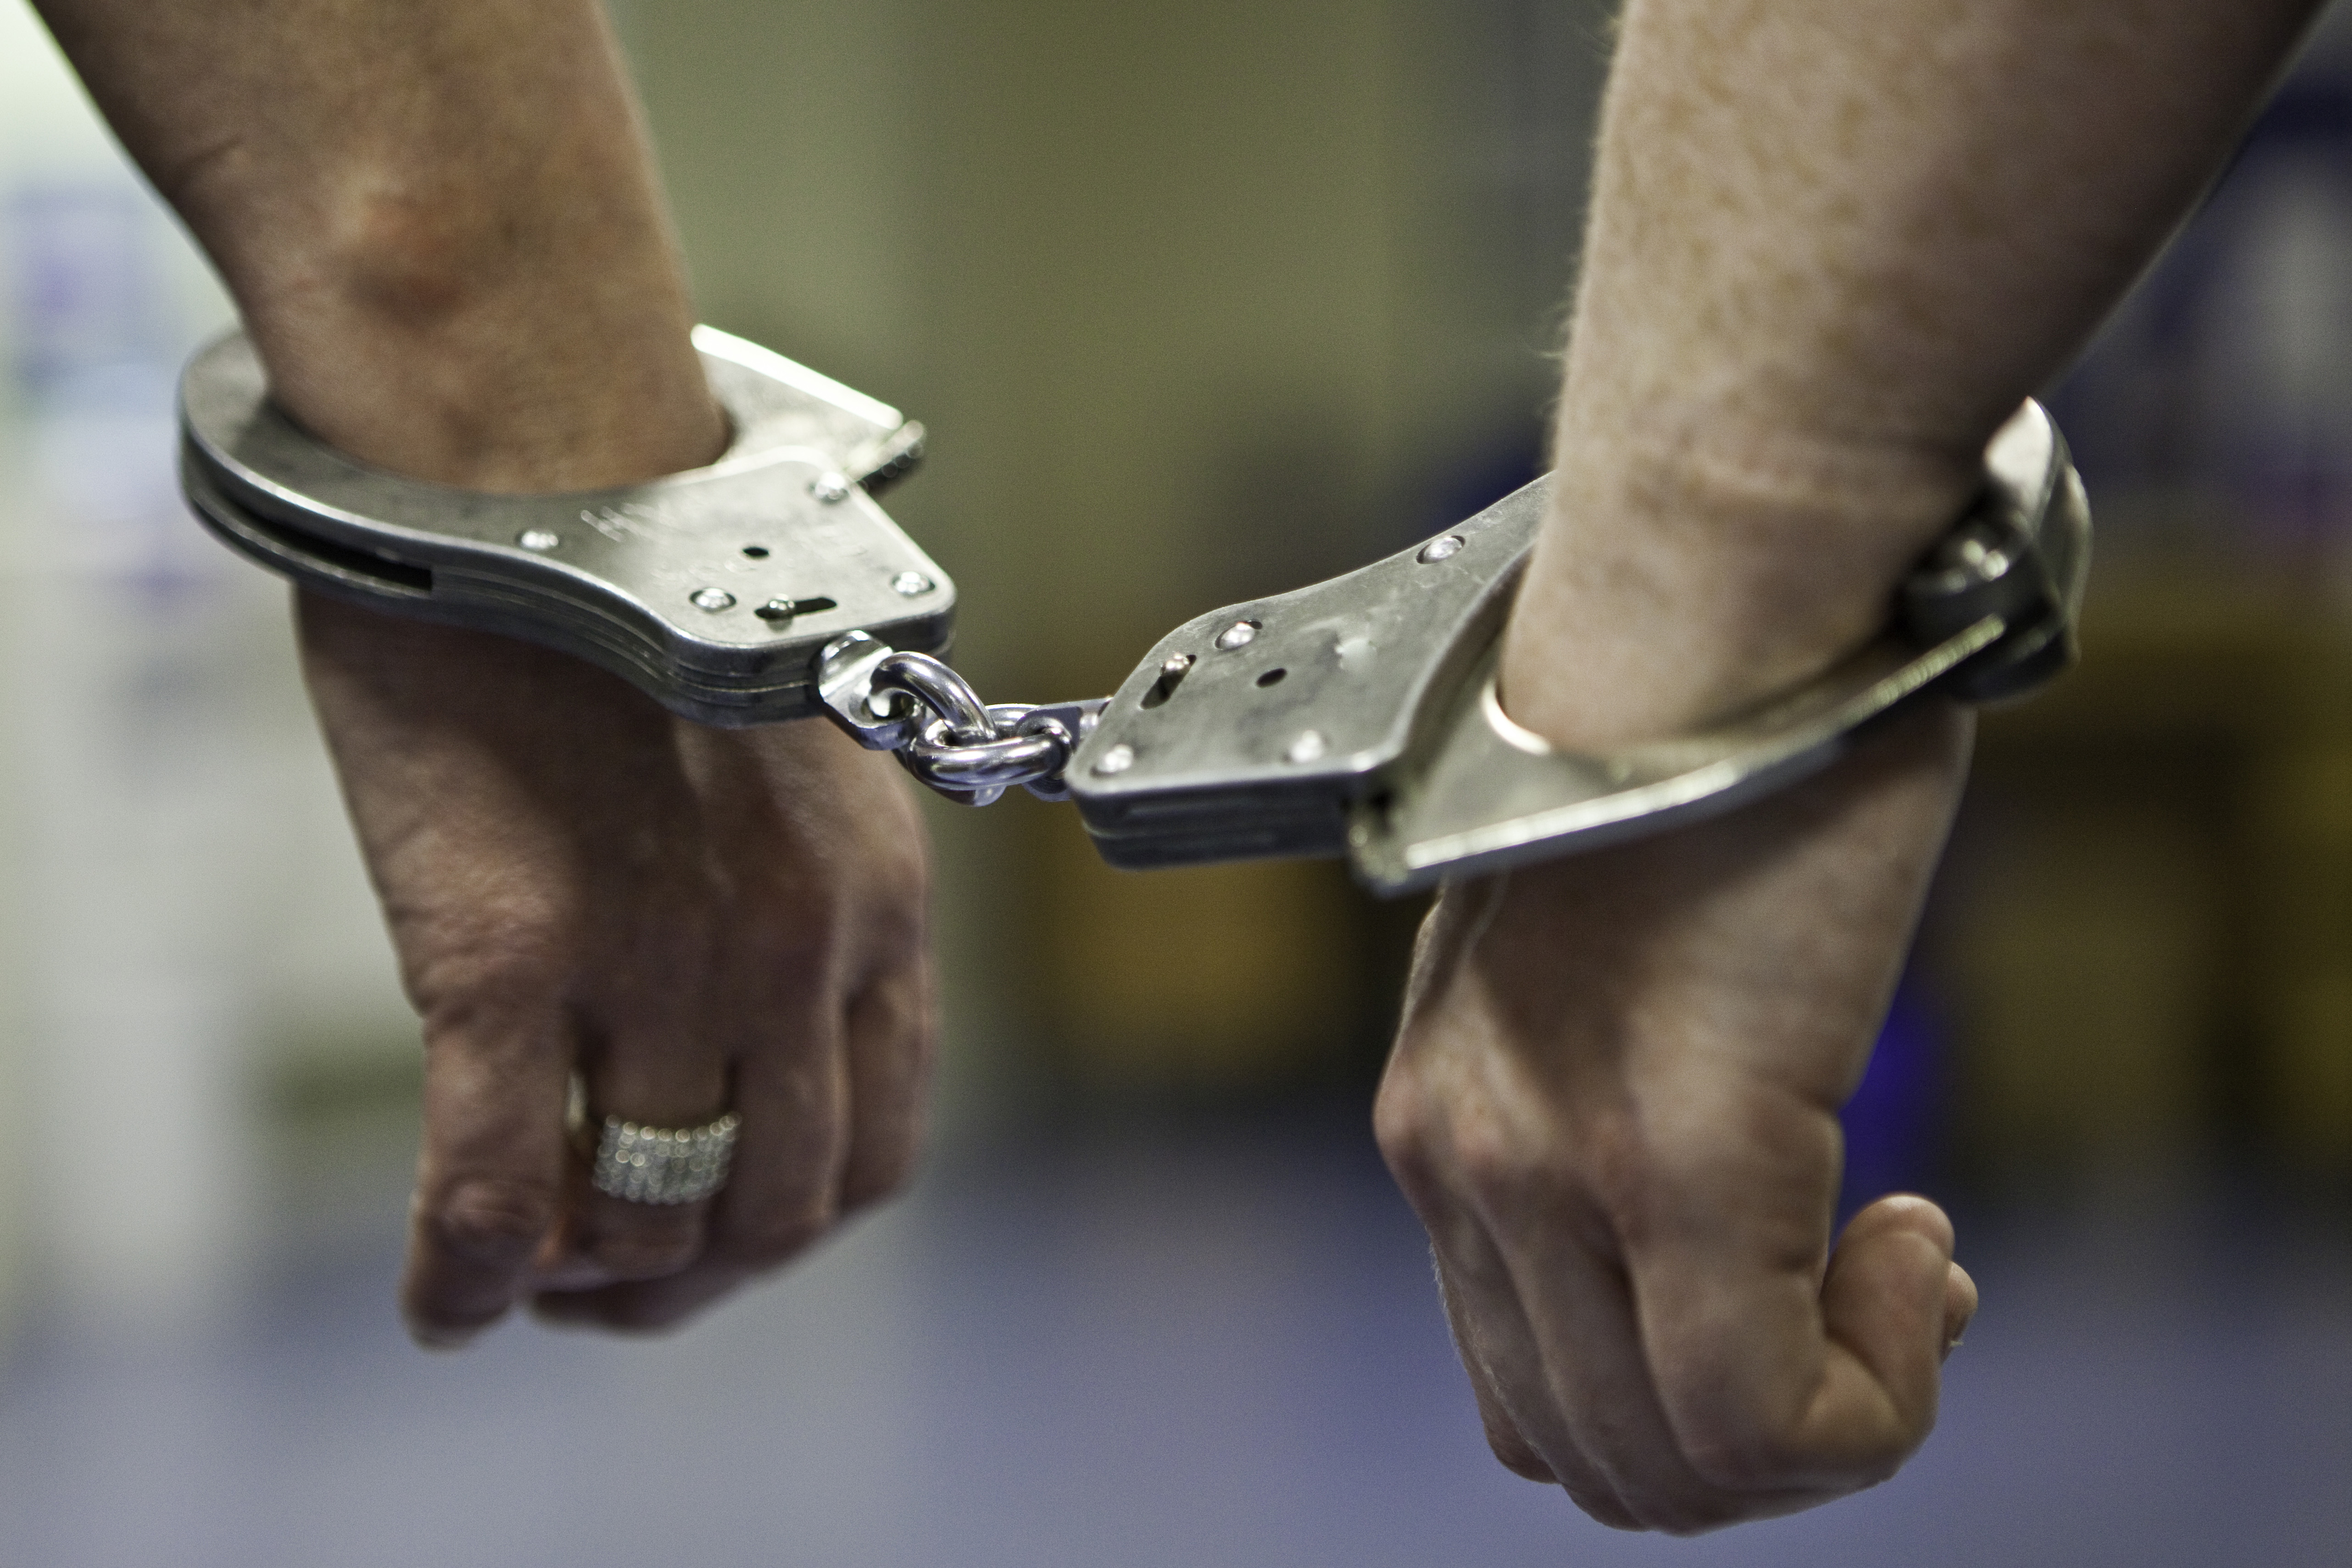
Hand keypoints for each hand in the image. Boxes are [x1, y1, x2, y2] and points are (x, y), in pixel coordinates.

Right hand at [297, 592, 933, 1341]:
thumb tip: (733, 1043)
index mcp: (879, 902)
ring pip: (650, 1216)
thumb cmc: (638, 609)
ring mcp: (666, 956)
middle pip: (775, 1209)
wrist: (529, 469)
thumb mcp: (789, 768)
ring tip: (527, 1271)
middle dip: (694, 1277)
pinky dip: (466, 1279)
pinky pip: (498, 1187)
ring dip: (590, 1279)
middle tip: (606, 1279)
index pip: (879, 1146)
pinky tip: (440, 1308)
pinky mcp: (514, 950)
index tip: (719, 1237)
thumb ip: (793, 907)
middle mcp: (797, 946)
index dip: (793, 1226)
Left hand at [1373, 707, 1978, 1532]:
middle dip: (1753, 1443)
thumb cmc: (1701, 754)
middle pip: (1590, 1448)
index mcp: (1443, 1117)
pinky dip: (1869, 1397)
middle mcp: (1462, 1154)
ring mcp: (1546, 1166)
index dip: (1683, 1405)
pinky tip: (1915, 1247)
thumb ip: (1616, 1105)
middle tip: (1870, 1303)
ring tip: (1901, 1274)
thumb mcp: (1609, 962)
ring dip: (1821, 1421)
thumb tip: (1724, 1232)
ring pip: (1672, 1463)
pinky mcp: (1669, 1158)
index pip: (1527, 1386)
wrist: (1724, 613)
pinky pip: (1763, 1418)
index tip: (1810, 1292)